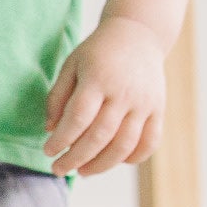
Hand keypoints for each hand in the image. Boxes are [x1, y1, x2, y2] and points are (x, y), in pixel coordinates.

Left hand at [44, 17, 166, 175]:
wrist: (139, 34)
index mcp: (99, 79)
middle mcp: (125, 92)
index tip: (48, 152)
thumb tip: (50, 130)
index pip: (78, 118)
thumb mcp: (71, 66)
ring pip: (124, 145)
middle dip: (75, 158)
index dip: (61, 140)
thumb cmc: (98, 53)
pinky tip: (115, 161)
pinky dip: (133, 158)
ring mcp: (145, 102)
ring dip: (101, 165)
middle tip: (58, 169)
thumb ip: (57, 97)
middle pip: (100, 136)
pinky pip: (150, 141)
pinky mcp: (159, 109)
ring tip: (82, 171)